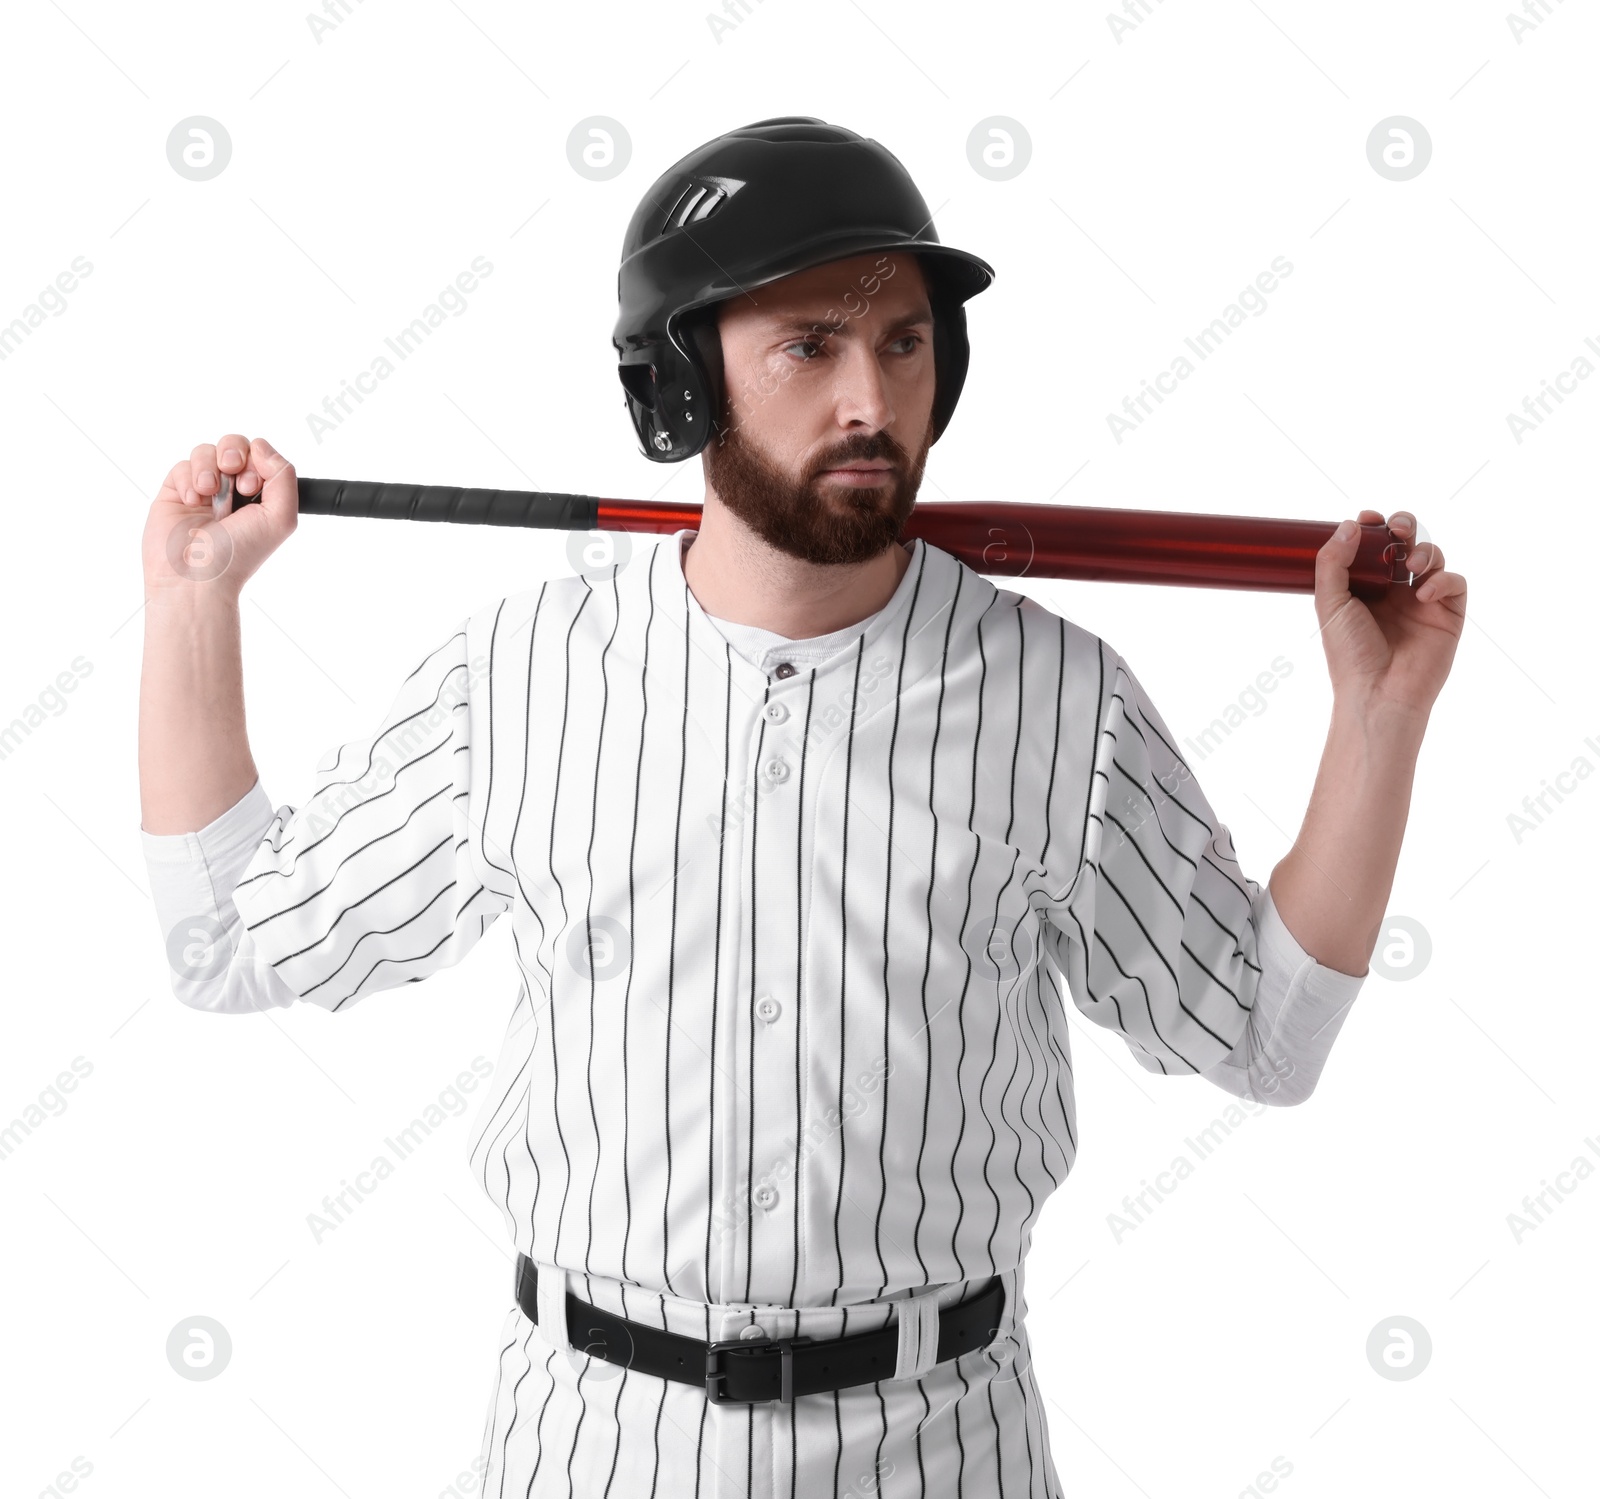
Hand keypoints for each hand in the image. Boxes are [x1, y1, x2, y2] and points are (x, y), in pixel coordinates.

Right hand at [142, 434, 297, 598]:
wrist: (196, 576)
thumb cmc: (238, 555)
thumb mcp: (280, 518)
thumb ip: (283, 477)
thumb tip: (261, 446)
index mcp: (258, 497)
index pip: (260, 456)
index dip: (258, 461)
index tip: (252, 487)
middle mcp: (231, 492)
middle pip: (234, 445)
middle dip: (234, 452)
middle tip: (233, 478)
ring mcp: (202, 491)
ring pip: (206, 451)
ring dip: (209, 466)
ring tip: (208, 493)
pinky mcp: (175, 492)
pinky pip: (181, 465)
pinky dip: (188, 478)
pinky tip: (192, 501)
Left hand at [1314, 508, 1465, 718]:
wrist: (1377, 693)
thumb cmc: (1348, 654)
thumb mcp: (1329, 604)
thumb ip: (1333, 563)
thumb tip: (1350, 524)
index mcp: (1364, 587)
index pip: (1371, 546)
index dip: (1372, 527)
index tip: (1367, 518)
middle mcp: (1394, 591)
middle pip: (1406, 543)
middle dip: (1404, 526)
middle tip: (1397, 527)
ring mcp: (1422, 602)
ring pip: (1432, 557)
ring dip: (1424, 551)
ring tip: (1411, 564)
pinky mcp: (1448, 615)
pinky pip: (1455, 583)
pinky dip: (1443, 580)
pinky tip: (1423, 594)